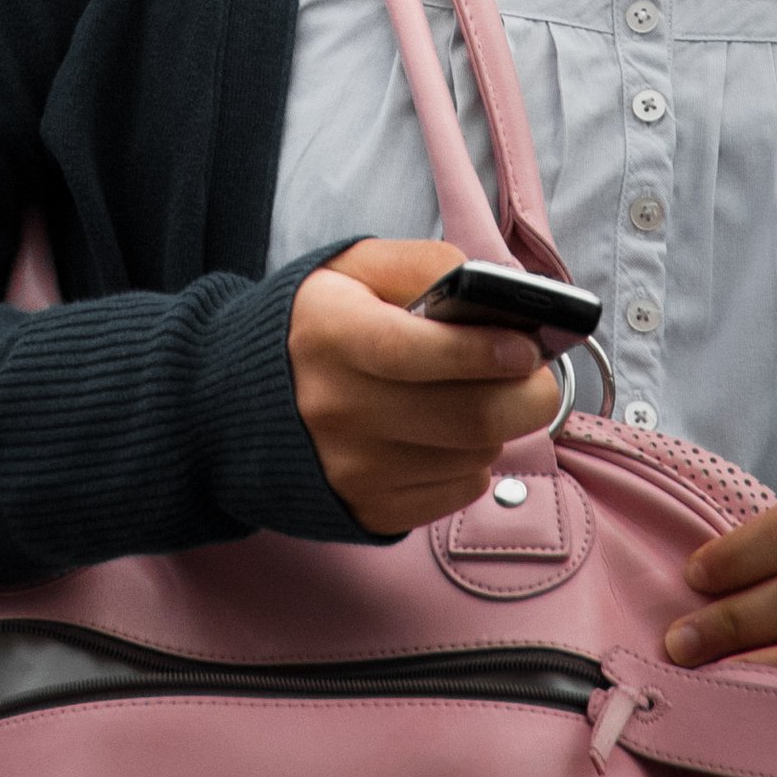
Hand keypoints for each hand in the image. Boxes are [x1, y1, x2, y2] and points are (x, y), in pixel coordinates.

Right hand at [288, 239, 560, 535]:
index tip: (527, 344)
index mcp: (333, 337)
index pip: (414, 352)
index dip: (480, 350)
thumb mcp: (357, 268)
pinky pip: (458, 492)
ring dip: (499, 424)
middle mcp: (339, 412)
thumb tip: (495, 287)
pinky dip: (475, 460)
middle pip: (464, 418)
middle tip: (537, 372)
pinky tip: (453, 431)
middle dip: (526, 394)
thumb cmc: (315, 323)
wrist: (239, 407)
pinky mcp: (370, 511)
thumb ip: (425, 265)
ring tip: (485, 393)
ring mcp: (354, 471)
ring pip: (472, 455)